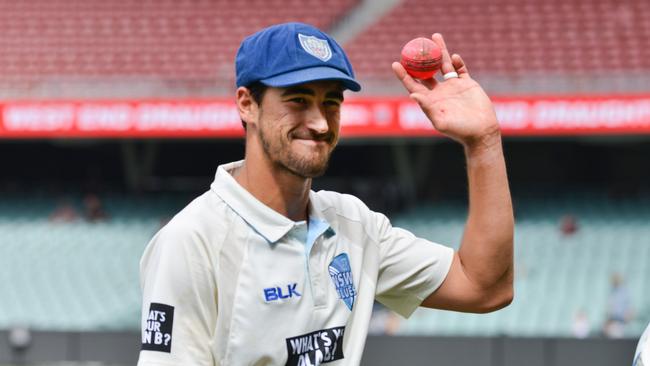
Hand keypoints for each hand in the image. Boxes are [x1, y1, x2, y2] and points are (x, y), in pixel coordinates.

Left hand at [392, 33, 499, 148]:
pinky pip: (460, 69)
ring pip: (444, 65)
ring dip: (440, 51)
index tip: (395, 63)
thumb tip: (412, 94)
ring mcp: (453, 87)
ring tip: (434, 36)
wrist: (481, 132)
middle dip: (420, 58)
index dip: (404, 75)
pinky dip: (457, 62)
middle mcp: (439, 92)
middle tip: (414, 44)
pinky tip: (454, 56)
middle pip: (426, 71)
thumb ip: (427, 108)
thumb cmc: (459, 131)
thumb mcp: (441, 121)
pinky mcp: (467, 84)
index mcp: (430, 101)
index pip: (413, 84)